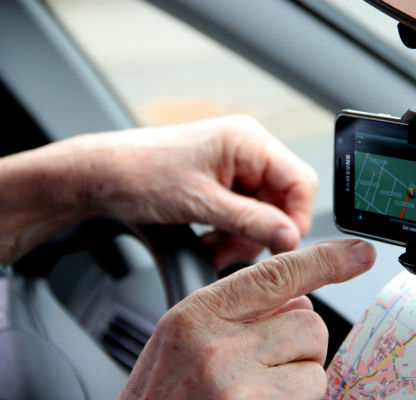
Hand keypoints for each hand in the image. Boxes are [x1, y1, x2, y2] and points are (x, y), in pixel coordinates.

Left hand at [85, 115, 318, 267]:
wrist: (101, 175)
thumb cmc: (140, 174)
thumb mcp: (200, 203)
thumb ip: (251, 221)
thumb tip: (291, 236)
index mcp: (248, 140)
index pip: (300, 181)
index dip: (296, 217)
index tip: (280, 246)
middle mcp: (247, 148)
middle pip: (283, 199)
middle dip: (261, 232)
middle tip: (233, 252)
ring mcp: (235, 164)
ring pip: (264, 211)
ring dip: (242, 236)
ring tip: (213, 247)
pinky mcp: (223, 180)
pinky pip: (245, 211)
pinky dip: (231, 231)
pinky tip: (209, 239)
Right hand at [117, 239, 375, 399]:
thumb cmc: (164, 398)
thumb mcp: (184, 340)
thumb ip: (239, 312)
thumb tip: (300, 299)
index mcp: (197, 315)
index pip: (275, 273)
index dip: (325, 260)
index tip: (359, 252)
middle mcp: (216, 345)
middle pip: (308, 321)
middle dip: (298, 344)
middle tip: (262, 368)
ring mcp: (237, 384)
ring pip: (315, 364)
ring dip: (298, 379)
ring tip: (255, 392)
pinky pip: (312, 395)